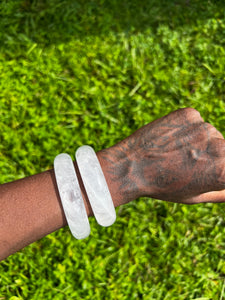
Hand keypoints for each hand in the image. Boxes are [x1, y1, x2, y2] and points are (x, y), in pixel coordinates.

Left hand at [100, 108, 224, 203]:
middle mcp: (220, 146)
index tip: (200, 172)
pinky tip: (169, 139)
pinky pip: (194, 121)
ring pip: (208, 134)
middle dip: (210, 156)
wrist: (131, 166)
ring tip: (174, 152)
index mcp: (224, 170)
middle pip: (223, 148)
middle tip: (185, 163)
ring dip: (197, 141)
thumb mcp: (195, 197)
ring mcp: (204, 127)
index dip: (216, 171)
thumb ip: (220, 193)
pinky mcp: (189, 114)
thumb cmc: (162, 186)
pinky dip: (185, 129)